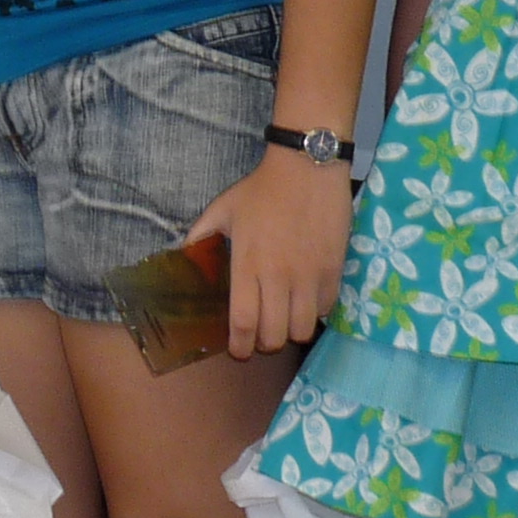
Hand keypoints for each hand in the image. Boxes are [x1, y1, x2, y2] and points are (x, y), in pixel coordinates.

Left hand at [191, 147, 353, 357]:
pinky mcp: (334, 270)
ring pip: (303, 330)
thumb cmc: (262, 189)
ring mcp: (309, 276)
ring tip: (285, 320)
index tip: (238, 350)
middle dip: (264, 343)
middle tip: (261, 334)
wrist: (307, 167)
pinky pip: (325, 309)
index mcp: (248, 264)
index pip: (243, 323)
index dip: (240, 346)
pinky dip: (314, 312)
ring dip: (291, 331)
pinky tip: (306, 300)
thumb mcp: (222, 209)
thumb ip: (200, 236)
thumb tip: (184, 257)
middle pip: (274, 336)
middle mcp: (279, 277)